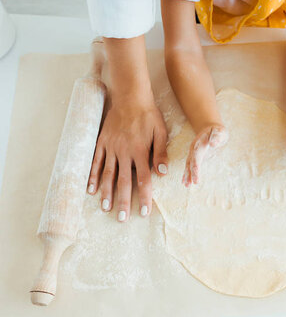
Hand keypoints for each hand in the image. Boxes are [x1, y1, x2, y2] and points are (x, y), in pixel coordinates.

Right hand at [87, 100, 167, 221]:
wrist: (130, 97)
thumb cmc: (149, 115)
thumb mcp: (160, 132)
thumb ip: (160, 153)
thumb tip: (163, 173)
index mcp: (140, 152)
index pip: (143, 180)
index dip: (144, 197)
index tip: (143, 212)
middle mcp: (124, 152)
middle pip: (123, 182)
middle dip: (123, 202)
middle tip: (121, 219)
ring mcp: (111, 148)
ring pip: (108, 175)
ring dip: (106, 193)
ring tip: (105, 208)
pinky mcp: (101, 143)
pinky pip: (95, 162)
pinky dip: (93, 176)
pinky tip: (91, 190)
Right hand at [182, 124, 227, 186]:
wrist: (210, 129)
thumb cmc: (217, 131)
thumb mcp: (219, 132)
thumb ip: (216, 137)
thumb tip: (213, 143)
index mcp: (199, 143)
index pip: (196, 156)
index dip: (195, 166)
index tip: (196, 174)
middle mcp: (194, 149)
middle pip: (191, 162)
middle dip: (191, 173)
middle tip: (190, 184)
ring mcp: (193, 153)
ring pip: (188, 165)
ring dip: (187, 175)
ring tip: (186, 185)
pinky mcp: (194, 157)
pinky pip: (189, 166)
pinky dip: (187, 174)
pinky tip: (186, 182)